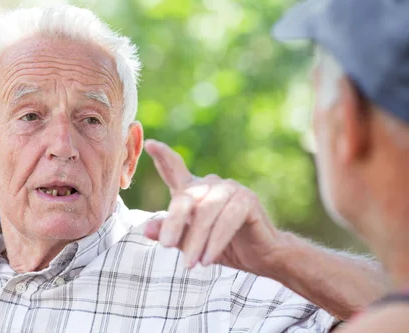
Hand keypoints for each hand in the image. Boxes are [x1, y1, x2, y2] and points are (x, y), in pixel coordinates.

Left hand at [143, 139, 284, 274]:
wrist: (262, 256)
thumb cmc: (223, 246)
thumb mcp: (191, 243)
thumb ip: (170, 233)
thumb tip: (146, 229)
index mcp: (196, 189)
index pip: (176, 169)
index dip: (163, 156)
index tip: (150, 144)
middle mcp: (213, 184)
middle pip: (185, 198)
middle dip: (174, 222)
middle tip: (165, 245)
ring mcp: (232, 189)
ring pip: (205, 212)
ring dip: (196, 240)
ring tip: (189, 264)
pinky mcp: (248, 200)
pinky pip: (227, 220)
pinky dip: (215, 241)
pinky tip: (207, 260)